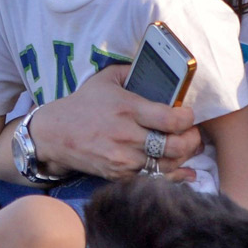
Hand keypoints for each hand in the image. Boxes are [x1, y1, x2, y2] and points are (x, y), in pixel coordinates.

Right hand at [26, 66, 200, 180]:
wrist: (53, 133)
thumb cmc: (83, 103)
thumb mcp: (106, 79)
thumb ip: (133, 71)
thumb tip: (159, 68)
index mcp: (128, 109)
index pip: (171, 119)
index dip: (188, 118)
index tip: (188, 114)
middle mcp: (127, 136)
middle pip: (175, 146)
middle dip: (192, 140)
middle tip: (194, 134)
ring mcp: (122, 159)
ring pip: (167, 166)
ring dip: (184, 158)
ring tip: (186, 148)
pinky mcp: (117, 175)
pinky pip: (152, 179)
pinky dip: (171, 176)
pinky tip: (183, 170)